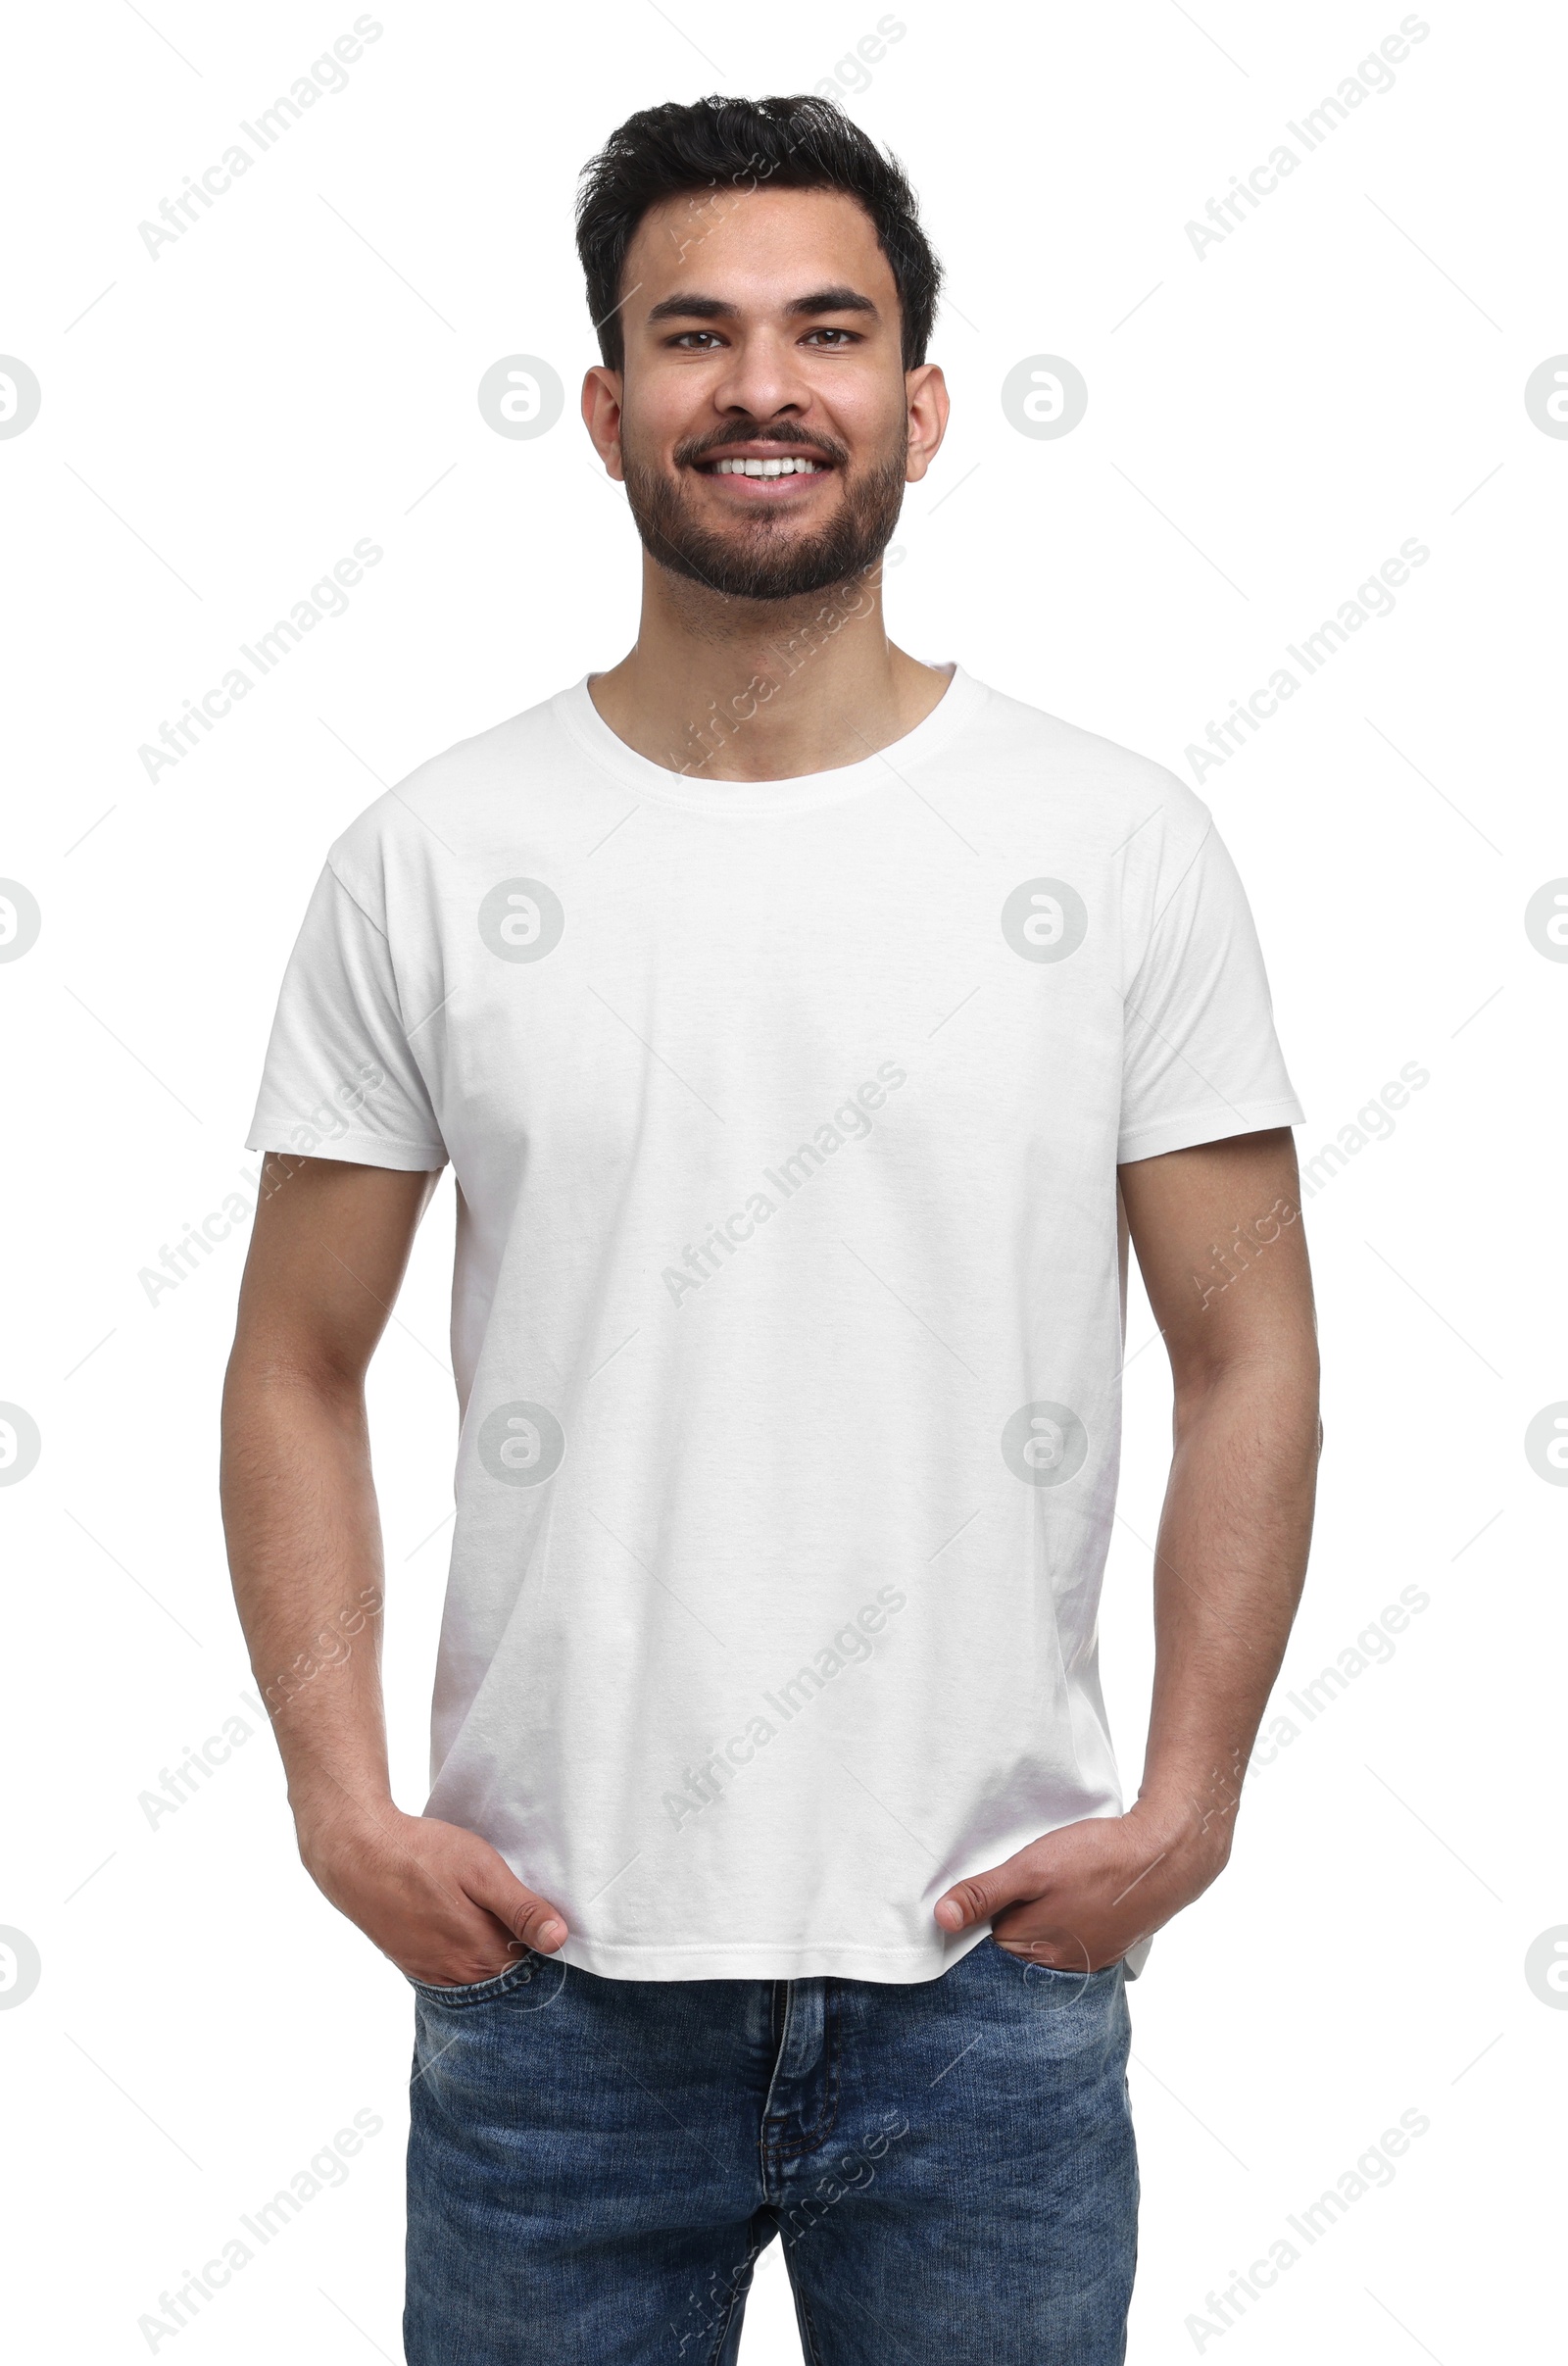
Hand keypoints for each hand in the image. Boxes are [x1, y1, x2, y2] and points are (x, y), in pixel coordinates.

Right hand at [297, 1797, 568, 1984]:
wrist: (358, 1855)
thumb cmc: (422, 1855)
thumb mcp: (482, 1871)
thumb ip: (520, 1909)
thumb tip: (559, 1939)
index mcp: (482, 1953)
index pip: (531, 1965)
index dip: (540, 1940)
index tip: (541, 1915)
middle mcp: (458, 1974)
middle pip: (504, 1973)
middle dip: (517, 1950)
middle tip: (514, 1909)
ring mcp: (432, 1972)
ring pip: (477, 1973)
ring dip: (488, 1952)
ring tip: (486, 1914)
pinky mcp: (413, 1963)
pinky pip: (450, 1970)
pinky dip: (462, 1954)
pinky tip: (460, 1924)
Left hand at [933, 1799, 1228, 1970]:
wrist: (1165, 1856)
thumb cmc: (1098, 1859)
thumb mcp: (1032, 1868)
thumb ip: (986, 1893)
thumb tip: (942, 1919)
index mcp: (1033, 1948)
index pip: (985, 1937)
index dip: (983, 1907)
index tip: (993, 1883)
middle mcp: (1059, 1963)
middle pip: (1014, 1940)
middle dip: (1013, 1912)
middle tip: (1027, 1879)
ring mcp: (1087, 1957)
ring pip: (1045, 1937)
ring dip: (1042, 1913)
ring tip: (1054, 1881)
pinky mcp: (1108, 1944)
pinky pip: (1073, 1936)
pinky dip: (1069, 1915)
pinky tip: (1077, 1891)